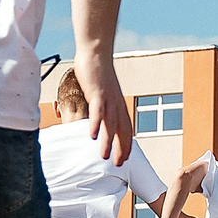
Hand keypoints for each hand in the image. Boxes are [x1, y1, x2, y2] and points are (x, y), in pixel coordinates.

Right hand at [72, 48, 135, 163]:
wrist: (97, 52)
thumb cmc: (97, 71)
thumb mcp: (101, 92)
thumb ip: (101, 104)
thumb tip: (97, 115)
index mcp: (118, 104)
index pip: (125, 129)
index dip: (125, 144)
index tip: (124, 159)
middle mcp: (116, 104)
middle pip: (121, 130)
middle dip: (121, 149)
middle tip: (119, 165)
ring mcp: (108, 98)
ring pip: (110, 124)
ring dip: (108, 142)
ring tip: (104, 157)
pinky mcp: (98, 92)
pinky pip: (98, 111)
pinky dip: (96, 124)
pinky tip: (92, 136)